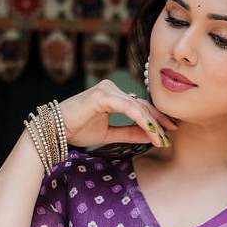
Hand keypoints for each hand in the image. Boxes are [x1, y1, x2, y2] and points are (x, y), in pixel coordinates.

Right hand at [57, 78, 178, 150]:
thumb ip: (129, 132)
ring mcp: (107, 90)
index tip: (168, 132)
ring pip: (137, 106)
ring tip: (162, 137)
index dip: (155, 119)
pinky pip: (128, 108)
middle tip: (171, 134)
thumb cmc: (77, 130)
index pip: (139, 106)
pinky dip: (141, 120)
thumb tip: (149, 136)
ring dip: (152, 123)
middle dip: (159, 121)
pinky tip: (151, 131)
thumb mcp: (109, 134)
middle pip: (142, 104)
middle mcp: (112, 89)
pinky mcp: (102, 96)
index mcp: (113, 96)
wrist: (55, 130)